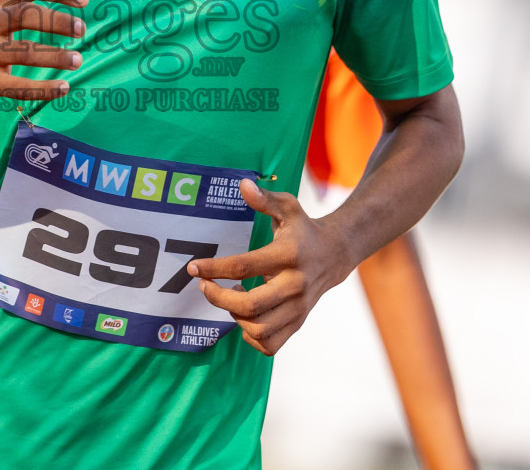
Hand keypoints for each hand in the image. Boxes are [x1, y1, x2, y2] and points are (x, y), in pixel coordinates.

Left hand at [188, 179, 353, 356]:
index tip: (193, 266)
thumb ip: (264, 199)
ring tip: (230, 297)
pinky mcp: (298, 323)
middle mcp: (295, 285)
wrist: (335, 255)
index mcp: (288, 255)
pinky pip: (270, 345)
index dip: (214, 268)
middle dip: (218, 298)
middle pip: (250, 306)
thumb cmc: (304, 229)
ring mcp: (298, 308)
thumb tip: (242, 184)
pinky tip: (245, 317)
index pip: (244, 266)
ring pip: (259, 329)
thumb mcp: (288, 208)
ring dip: (235, 317)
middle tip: (204, 286)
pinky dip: (251, 337)